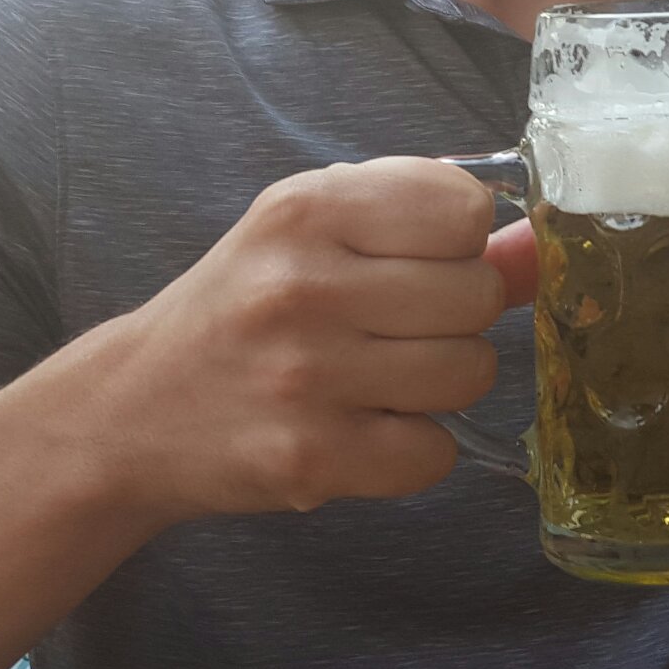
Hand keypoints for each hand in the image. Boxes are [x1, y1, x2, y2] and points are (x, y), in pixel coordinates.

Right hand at [58, 157, 540, 527]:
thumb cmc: (243, 308)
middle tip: (392, 330)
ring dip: (440, 384)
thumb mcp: (317, 234)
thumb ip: (425, 224)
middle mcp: (304, 285)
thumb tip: (538, 246)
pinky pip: (435, 454)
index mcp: (305, 208)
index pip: (464, 209)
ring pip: (470, 374)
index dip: (456, 241)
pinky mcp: (311, 460)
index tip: (415, 261)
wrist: (130, 412)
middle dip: (454, 316)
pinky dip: (412, 451)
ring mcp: (307, 377)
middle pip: (478, 296)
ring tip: (376, 380)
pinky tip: (360, 431)